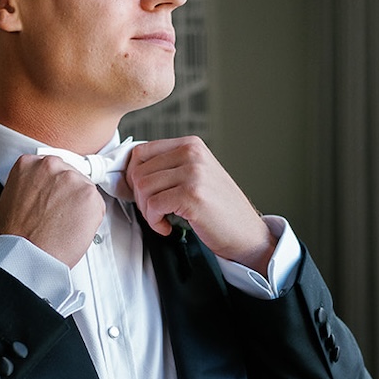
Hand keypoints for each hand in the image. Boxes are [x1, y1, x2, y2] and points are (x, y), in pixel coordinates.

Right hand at [0, 154, 106, 267]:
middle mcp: (52, 166)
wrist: (28, 253)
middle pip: (70, 174)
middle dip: (68, 193)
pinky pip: (97, 205)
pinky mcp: (90, 194)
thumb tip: (40, 187)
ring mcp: (73, 178)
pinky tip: (74, 228)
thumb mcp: (11, 196)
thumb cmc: (18, 233)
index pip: (52, 167)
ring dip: (80, 205)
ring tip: (64, 223)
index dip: (54, 185)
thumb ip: (29, 183)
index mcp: (30, 163)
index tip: (54, 195)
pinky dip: (91, 218)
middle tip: (59, 213)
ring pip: (84, 189)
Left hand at [125, 137, 276, 273]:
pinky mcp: (192, 195)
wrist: (247, 233)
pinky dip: (154, 222)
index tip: (142, 195)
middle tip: (154, 212)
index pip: (141, 152)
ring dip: (147, 211)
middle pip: (138, 171)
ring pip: (142, 188)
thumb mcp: (196, 176)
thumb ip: (169, 167)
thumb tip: (131, 171)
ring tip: (162, 219)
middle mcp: (192, 153)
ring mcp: (193, 173)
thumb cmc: (219, 209)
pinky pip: (153, 205)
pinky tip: (168, 227)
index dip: (133, 177)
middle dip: (139, 197)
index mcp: (190, 145)